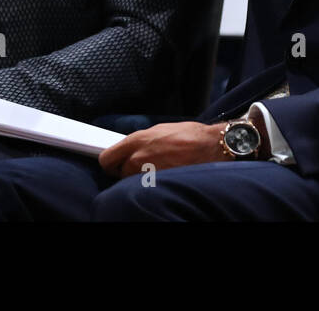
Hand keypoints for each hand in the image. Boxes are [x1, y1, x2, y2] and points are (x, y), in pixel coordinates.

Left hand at [98, 121, 227, 177]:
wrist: (211, 147)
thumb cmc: (191, 136)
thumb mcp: (161, 130)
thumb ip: (143, 140)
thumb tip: (136, 147)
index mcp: (137, 140)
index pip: (107, 158)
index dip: (111, 162)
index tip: (115, 163)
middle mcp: (138, 157)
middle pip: (119, 172)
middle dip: (127, 171)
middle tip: (140, 168)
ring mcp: (147, 173)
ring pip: (133, 181)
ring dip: (141, 178)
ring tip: (158, 170)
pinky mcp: (158, 184)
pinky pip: (147, 187)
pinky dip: (153, 184)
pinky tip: (165, 176)